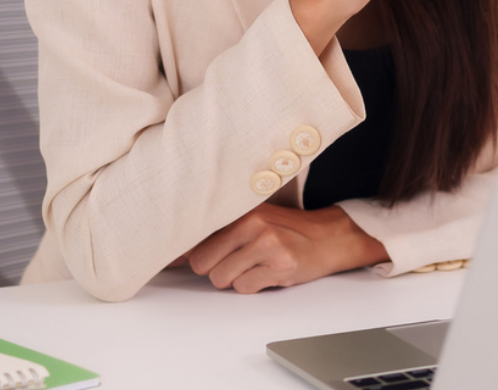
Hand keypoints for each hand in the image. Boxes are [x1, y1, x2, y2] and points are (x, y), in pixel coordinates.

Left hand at [186, 203, 388, 293]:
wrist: (329, 237)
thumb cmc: (288, 230)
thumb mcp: (255, 221)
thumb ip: (220, 232)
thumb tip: (177, 253)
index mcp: (243, 209)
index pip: (198, 233)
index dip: (183, 252)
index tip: (168, 260)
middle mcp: (253, 223)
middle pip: (203, 262)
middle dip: (214, 269)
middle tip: (235, 261)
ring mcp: (267, 244)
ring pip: (221, 278)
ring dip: (234, 279)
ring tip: (254, 266)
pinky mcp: (279, 266)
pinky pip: (244, 288)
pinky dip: (252, 286)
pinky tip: (267, 273)